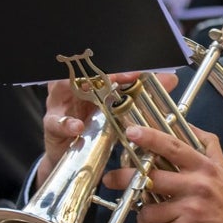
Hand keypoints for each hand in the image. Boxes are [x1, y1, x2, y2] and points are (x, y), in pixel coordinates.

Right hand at [37, 71, 177, 186]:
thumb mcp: (119, 110)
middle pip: (82, 72)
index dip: (119, 66)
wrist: (74, 156)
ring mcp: (59, 105)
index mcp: (89, 79)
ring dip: (79, 89)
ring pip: (62, 88)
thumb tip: (170, 78)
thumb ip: (142, 93)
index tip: (139, 71)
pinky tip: (77, 127)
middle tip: (122, 77)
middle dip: (101, 73)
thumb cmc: (95, 127)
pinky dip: (67, 124)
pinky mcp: (52, 126)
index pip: (101, 66)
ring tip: (95, 92)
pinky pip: (56, 123)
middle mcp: (72, 87)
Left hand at [102, 123, 222, 222]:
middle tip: (111, 179)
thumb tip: (188, 124)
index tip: (132, 132)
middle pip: (150, 178)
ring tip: (155, 220)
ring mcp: (190, 208)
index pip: (174, 147)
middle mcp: (196, 185)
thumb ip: (208, 145)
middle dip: (124, 178)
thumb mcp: (222, 169)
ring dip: (145, 218)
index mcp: (204, 168)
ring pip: (148, 211)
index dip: (150, 137)